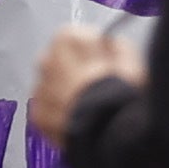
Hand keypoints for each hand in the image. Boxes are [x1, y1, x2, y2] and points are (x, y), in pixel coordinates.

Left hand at [23, 27, 142, 144]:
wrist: (110, 130)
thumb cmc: (121, 94)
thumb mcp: (129, 59)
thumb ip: (114, 47)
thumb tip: (111, 46)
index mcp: (68, 41)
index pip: (72, 37)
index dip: (89, 51)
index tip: (100, 62)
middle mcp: (48, 61)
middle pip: (58, 61)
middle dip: (73, 72)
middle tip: (95, 87)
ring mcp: (41, 90)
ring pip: (51, 88)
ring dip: (65, 94)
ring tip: (88, 107)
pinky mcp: (39, 116)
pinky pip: (47, 111)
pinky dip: (59, 116)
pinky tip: (78, 120)